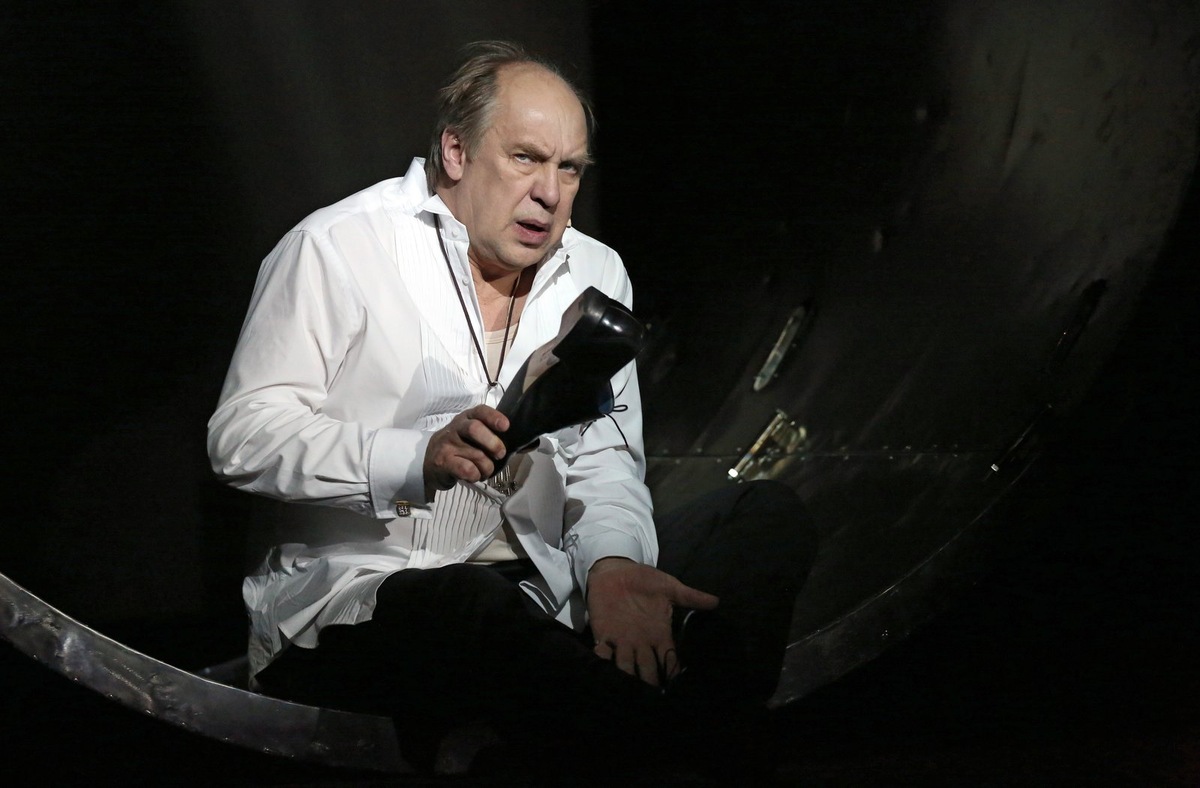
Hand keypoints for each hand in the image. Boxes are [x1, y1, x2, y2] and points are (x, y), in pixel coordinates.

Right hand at [423, 405, 508, 496]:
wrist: (428, 462)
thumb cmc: (457, 447)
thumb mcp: (469, 434)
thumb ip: (487, 432)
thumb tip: (513, 441)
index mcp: (466, 418)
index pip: (480, 411)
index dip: (494, 417)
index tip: (505, 427)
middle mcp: (456, 428)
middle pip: (475, 429)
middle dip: (493, 443)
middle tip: (500, 454)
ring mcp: (447, 444)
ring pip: (476, 455)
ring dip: (487, 467)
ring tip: (485, 471)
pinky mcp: (442, 462)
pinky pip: (467, 469)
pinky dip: (476, 475)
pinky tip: (474, 476)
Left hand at [587, 557, 718, 686]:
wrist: (615, 570)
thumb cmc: (644, 580)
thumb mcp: (670, 587)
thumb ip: (691, 596)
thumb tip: (716, 601)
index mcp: (659, 634)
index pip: (669, 658)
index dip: (672, 673)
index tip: (677, 686)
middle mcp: (642, 643)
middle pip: (648, 669)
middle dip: (650, 682)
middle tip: (651, 698)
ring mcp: (622, 641)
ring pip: (626, 666)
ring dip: (627, 677)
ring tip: (628, 690)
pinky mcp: (604, 635)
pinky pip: (603, 653)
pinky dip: (603, 660)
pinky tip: (604, 668)